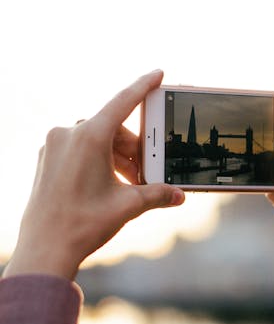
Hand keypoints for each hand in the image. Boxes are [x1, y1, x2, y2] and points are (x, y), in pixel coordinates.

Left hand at [4, 70, 184, 280]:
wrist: (44, 249)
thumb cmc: (84, 224)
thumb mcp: (128, 206)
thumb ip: (157, 194)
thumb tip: (178, 195)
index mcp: (90, 137)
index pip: (123, 101)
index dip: (143, 86)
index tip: (158, 74)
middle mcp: (69, 135)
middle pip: (112, 128)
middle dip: (133, 147)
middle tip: (147, 169)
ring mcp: (54, 146)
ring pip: (95, 139)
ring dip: (116, 156)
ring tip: (129, 182)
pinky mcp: (46, 159)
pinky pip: (78, 149)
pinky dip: (98, 159)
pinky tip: (107, 183)